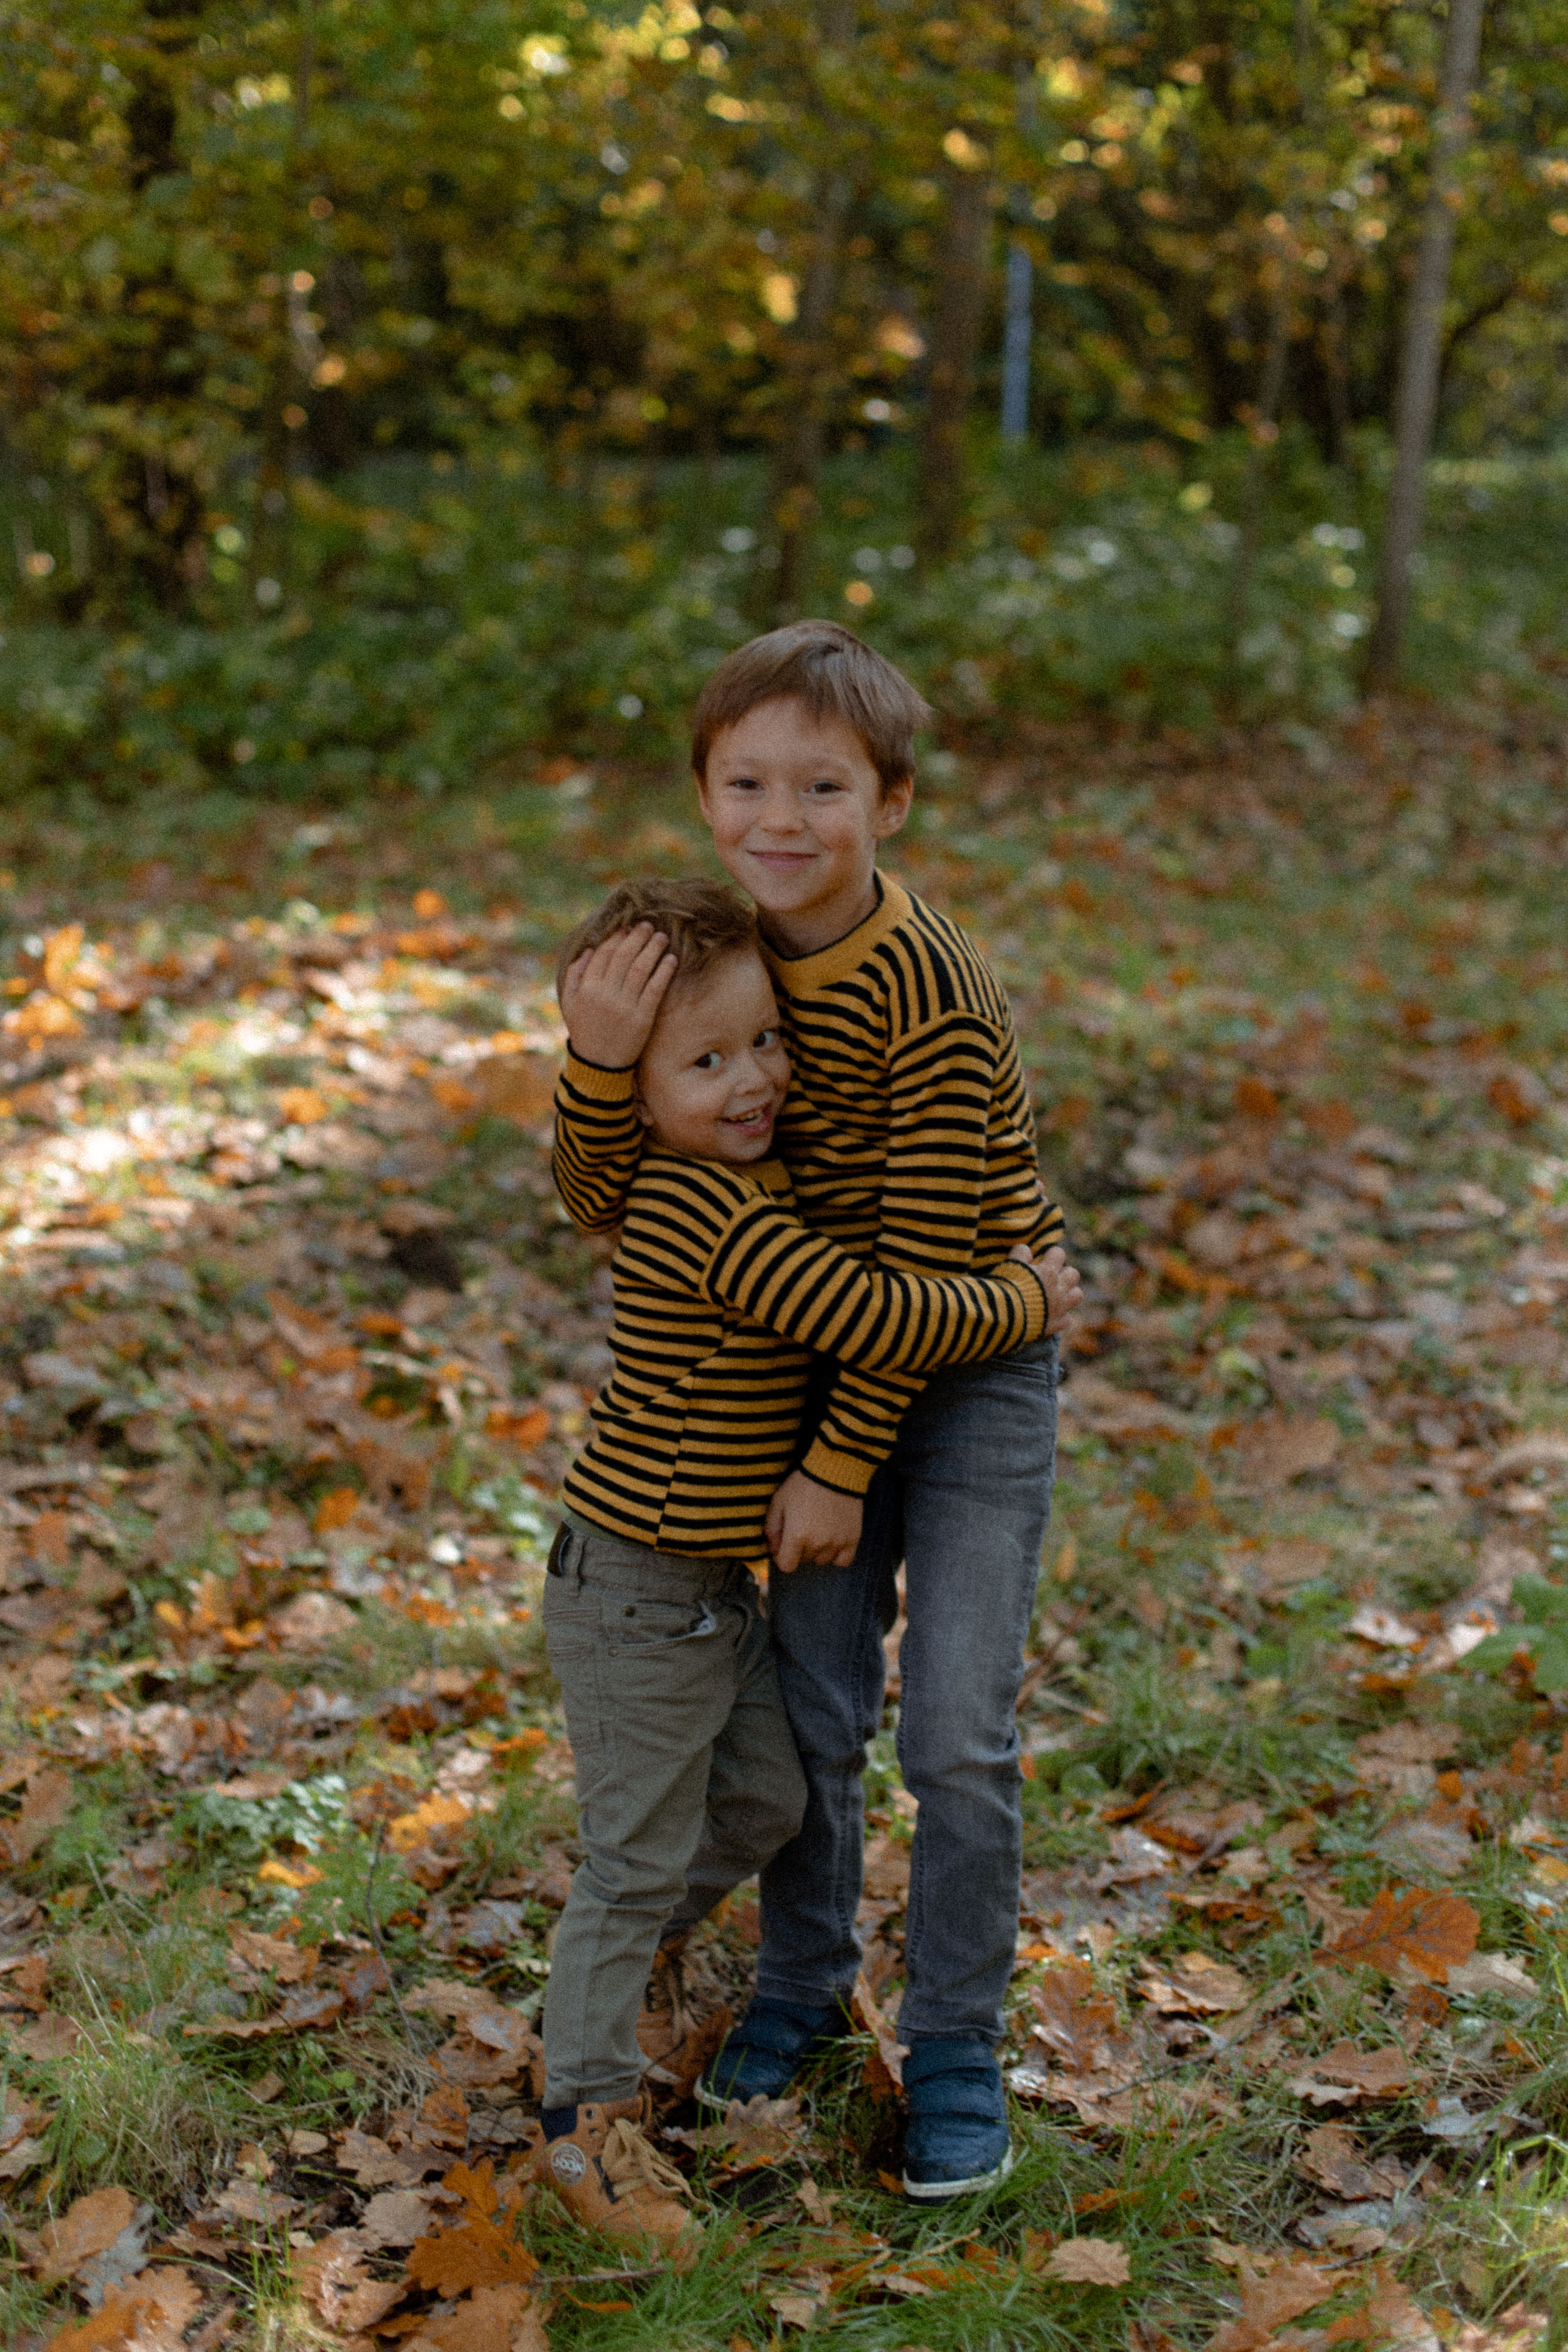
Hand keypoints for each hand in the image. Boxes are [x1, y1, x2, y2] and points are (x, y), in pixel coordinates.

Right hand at [559, 923, 678, 1068]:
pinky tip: (671, 960)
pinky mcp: (642, 1018)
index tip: (627, 928)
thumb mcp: (571, 1003)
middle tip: (648, 926)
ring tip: (661, 937)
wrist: (599, 1065)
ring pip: (640, 969)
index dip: (617, 938)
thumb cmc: (585, 1031)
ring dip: (652, 949)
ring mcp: (625, 1006)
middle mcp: (605, 994)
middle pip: (624, 957)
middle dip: (637, 938)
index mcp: (588, 988)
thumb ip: (576, 975)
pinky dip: (664, 972)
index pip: (604, 954)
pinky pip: (655, 989)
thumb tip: (590, 950)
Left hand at [765, 1469, 862, 1574]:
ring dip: (818, 1550)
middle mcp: (817, 1543)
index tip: (784, 1543)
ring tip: (819, 1528)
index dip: (782, 1555)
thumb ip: (771, 1529)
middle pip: (804, 1560)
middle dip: (799, 1548)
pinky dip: (836, 1554)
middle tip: (803, 1525)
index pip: (786, 1565)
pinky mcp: (852, 1538)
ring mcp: (837, 1542)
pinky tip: (832, 1539)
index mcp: (796, 1536)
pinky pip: (842, 1560)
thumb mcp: (779, 1502)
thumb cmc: (803, 1484)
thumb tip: (773, 1550)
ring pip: (822, 1560)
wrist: (834, 1471)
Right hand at [1010, 1241, 1082, 1334]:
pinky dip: (1060, 1316)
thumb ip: (1020, 1254)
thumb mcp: (1010, 1266)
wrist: (1005, 1317)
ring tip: (1055, 1294)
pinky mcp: (1056, 1324)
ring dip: (1068, 1293)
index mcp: (1047, 1272)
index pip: (1059, 1253)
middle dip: (1064, 1273)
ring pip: (1077, 1295)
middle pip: (1074, 1274)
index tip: (1042, 1260)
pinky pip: (1067, 1319)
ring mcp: (1060, 1307)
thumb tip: (1026, 1249)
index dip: (1050, 1255)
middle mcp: (1058, 1288)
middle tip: (1050, 1278)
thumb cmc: (1006, 1289)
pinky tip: (1049, 1315)